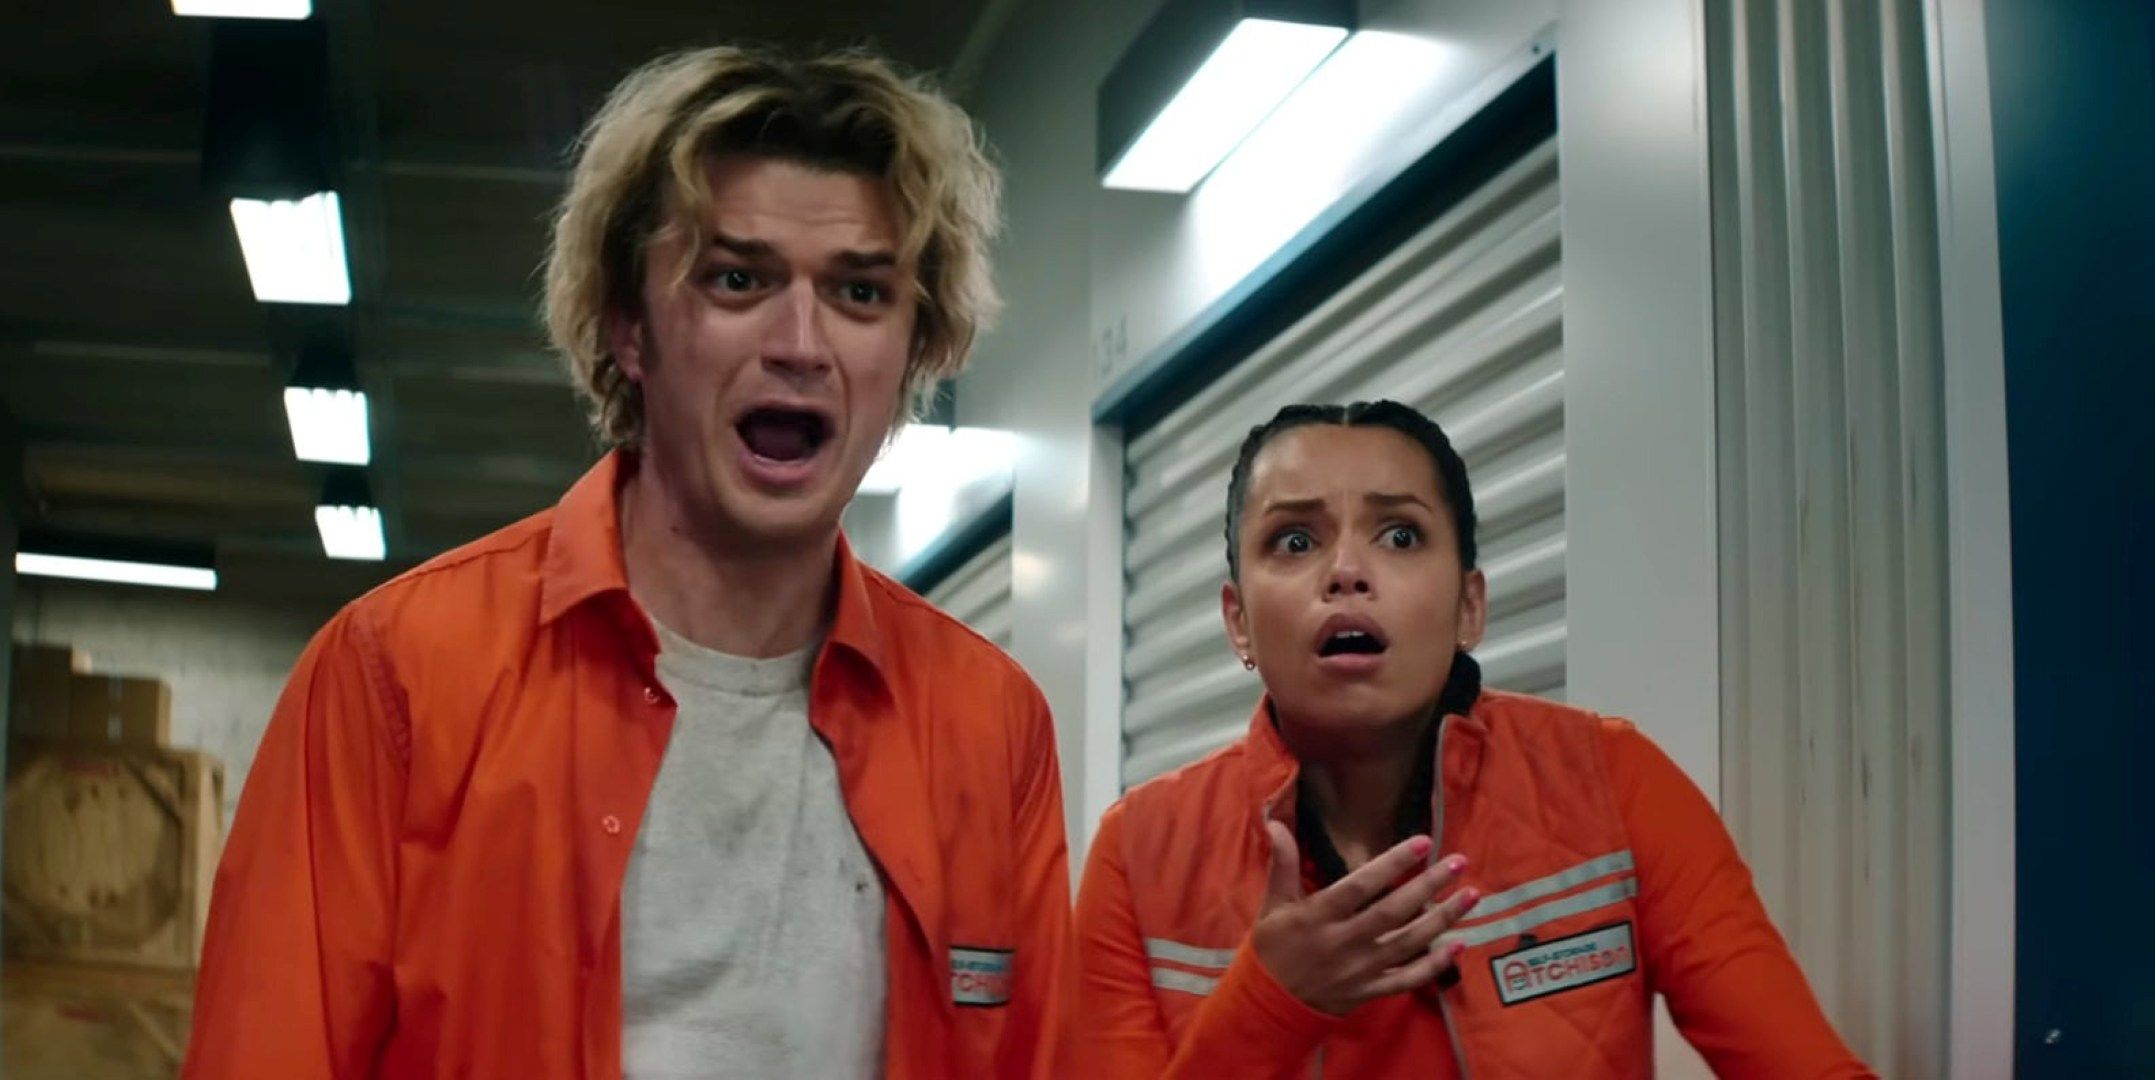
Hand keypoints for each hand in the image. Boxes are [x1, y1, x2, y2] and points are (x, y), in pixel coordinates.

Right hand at [1248, 820, 1477, 1015]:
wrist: (1271, 1004)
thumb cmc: (1274, 948)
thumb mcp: (1273, 905)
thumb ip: (1282, 864)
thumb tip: (1277, 823)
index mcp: (1318, 917)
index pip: (1361, 885)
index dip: (1393, 864)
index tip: (1423, 842)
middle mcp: (1344, 942)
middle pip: (1393, 912)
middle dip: (1429, 885)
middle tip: (1460, 862)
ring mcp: (1361, 970)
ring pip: (1408, 943)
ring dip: (1443, 919)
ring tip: (1472, 895)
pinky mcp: (1371, 990)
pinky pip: (1407, 979)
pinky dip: (1434, 965)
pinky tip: (1459, 945)